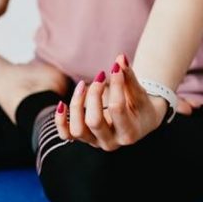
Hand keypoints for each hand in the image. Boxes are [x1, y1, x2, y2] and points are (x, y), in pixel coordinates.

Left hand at [54, 54, 191, 151]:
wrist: (140, 121)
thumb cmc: (141, 105)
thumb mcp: (139, 92)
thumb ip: (129, 77)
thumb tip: (120, 58)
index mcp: (128, 134)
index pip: (117, 108)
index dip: (116, 85)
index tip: (115, 68)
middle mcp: (111, 143)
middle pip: (94, 121)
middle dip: (94, 95)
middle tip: (100, 76)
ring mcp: (95, 142)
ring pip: (77, 130)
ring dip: (76, 104)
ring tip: (82, 84)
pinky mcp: (84, 138)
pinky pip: (65, 135)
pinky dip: (60, 121)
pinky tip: (62, 104)